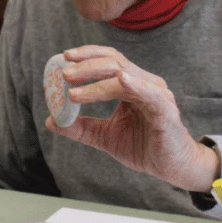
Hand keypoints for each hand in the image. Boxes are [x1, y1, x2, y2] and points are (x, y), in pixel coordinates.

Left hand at [46, 45, 219, 191]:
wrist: (170, 167)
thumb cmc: (142, 146)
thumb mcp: (104, 136)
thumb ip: (80, 127)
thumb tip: (51, 121)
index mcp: (130, 85)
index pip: (108, 61)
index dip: (86, 56)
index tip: (63, 58)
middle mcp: (144, 83)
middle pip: (113, 63)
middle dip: (86, 66)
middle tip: (64, 74)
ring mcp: (156, 94)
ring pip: (124, 77)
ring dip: (97, 80)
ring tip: (73, 90)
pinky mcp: (166, 110)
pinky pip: (151, 94)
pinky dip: (136, 85)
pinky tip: (121, 81)